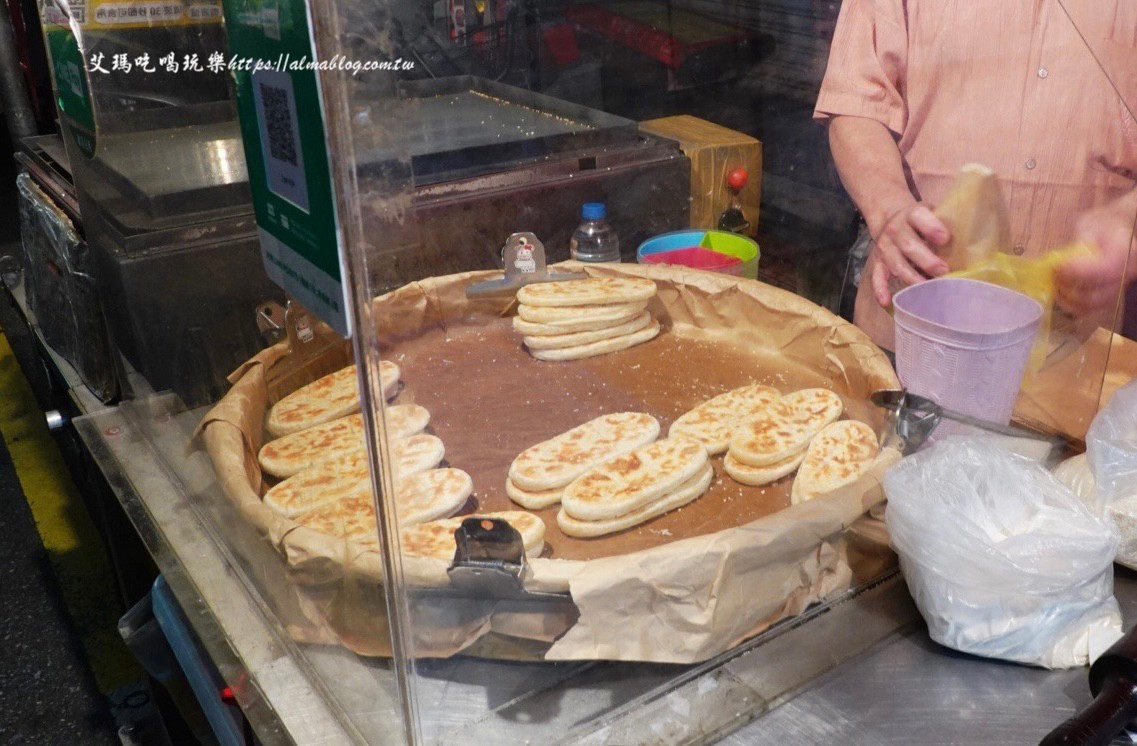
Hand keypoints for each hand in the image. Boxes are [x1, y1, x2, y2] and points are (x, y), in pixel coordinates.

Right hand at [868, 202, 950, 307]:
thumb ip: (946, 222)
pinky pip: (877, 276)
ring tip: (928, 289)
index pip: (919, 218)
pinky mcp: (878, 262)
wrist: (890, 219)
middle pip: (909, 245)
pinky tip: (887, 302)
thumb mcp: (932, 211)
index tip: (945, 239)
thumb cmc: (921, 220)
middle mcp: (896, 230)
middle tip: (944, 272)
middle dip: (927, 261)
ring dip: (912, 278)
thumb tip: (971, 242)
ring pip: (897, 264)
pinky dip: (880, 289)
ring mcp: (885, 248)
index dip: (931, 228)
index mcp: (911, 214)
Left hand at [1055, 193, 1136, 317]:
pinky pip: (1089, 310)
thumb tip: (1063, 260)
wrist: (1117, 231)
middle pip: (1096, 293)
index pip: (1104, 270)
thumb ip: (1079, 241)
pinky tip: (1060, 293)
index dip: (1077, 273)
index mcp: (1125, 251)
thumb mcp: (1090, 224)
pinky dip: (1071, 306)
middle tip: (1052, 275)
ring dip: (1067, 299)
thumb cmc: (1102, 225)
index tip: (1055, 267)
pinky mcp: (1109, 297)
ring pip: (1091, 305)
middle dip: (1068, 287)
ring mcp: (1119, 288)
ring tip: (1055, 284)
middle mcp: (1127, 273)